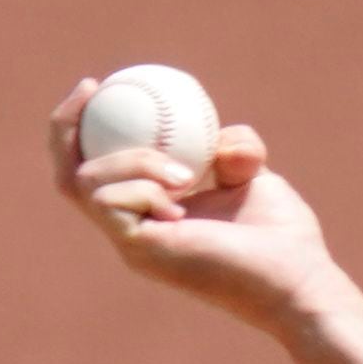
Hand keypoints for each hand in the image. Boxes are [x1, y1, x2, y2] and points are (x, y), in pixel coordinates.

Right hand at [47, 79, 343, 329]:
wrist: (299, 279)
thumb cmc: (284, 238)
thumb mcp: (255, 174)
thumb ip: (233, 149)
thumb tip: (218, 138)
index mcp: (151, 215)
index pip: (97, 173)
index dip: (82, 127)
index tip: (99, 84)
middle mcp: (132, 232)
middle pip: (67, 178)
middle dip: (64, 127)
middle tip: (92, 87)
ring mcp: (132, 244)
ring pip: (85, 183)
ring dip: (130, 158)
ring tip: (184, 172)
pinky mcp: (138, 250)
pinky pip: (108, 199)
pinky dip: (140, 179)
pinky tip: (182, 188)